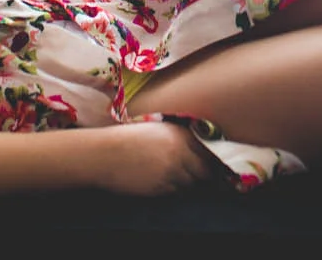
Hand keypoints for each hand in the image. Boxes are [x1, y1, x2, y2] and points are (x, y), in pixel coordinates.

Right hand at [94, 121, 218, 195]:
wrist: (103, 154)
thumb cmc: (127, 138)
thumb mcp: (158, 129)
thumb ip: (181, 137)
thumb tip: (203, 149)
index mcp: (180, 133)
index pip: (211, 151)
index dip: (216, 160)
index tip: (218, 165)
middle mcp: (180, 152)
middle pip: (207, 171)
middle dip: (207, 176)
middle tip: (205, 178)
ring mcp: (171, 172)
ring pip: (192, 184)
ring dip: (190, 183)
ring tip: (176, 176)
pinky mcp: (161, 188)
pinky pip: (177, 193)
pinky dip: (176, 190)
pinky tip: (163, 182)